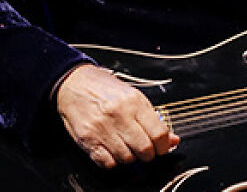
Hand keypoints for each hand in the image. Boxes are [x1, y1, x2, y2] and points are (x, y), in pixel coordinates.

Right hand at [55, 64, 177, 168]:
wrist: (75, 84)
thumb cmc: (104, 89)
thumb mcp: (133, 97)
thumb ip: (153, 119)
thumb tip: (172, 140)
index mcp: (134, 102)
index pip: (159, 134)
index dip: (164, 146)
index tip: (162, 148)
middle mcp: (119, 115)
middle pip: (145, 149)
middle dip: (148, 155)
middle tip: (145, 151)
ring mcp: (102, 128)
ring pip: (127, 158)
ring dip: (130, 158)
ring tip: (127, 148)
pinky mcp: (88, 139)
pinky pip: (107, 163)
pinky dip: (113, 162)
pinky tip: (113, 152)